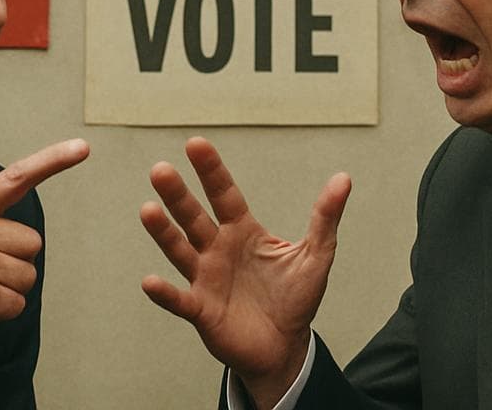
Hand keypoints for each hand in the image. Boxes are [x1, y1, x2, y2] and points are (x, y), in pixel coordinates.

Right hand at [140, 137, 350, 406]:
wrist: (285, 348)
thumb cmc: (295, 299)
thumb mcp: (316, 255)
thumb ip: (325, 217)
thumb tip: (344, 178)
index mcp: (243, 232)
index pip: (224, 194)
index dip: (211, 170)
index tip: (195, 144)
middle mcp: (218, 250)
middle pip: (194, 217)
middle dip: (178, 194)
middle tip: (160, 169)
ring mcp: (206, 279)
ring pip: (181, 250)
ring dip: (163, 232)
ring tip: (147, 209)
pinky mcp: (202, 310)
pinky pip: (179, 300)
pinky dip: (164, 293)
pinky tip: (149, 281)